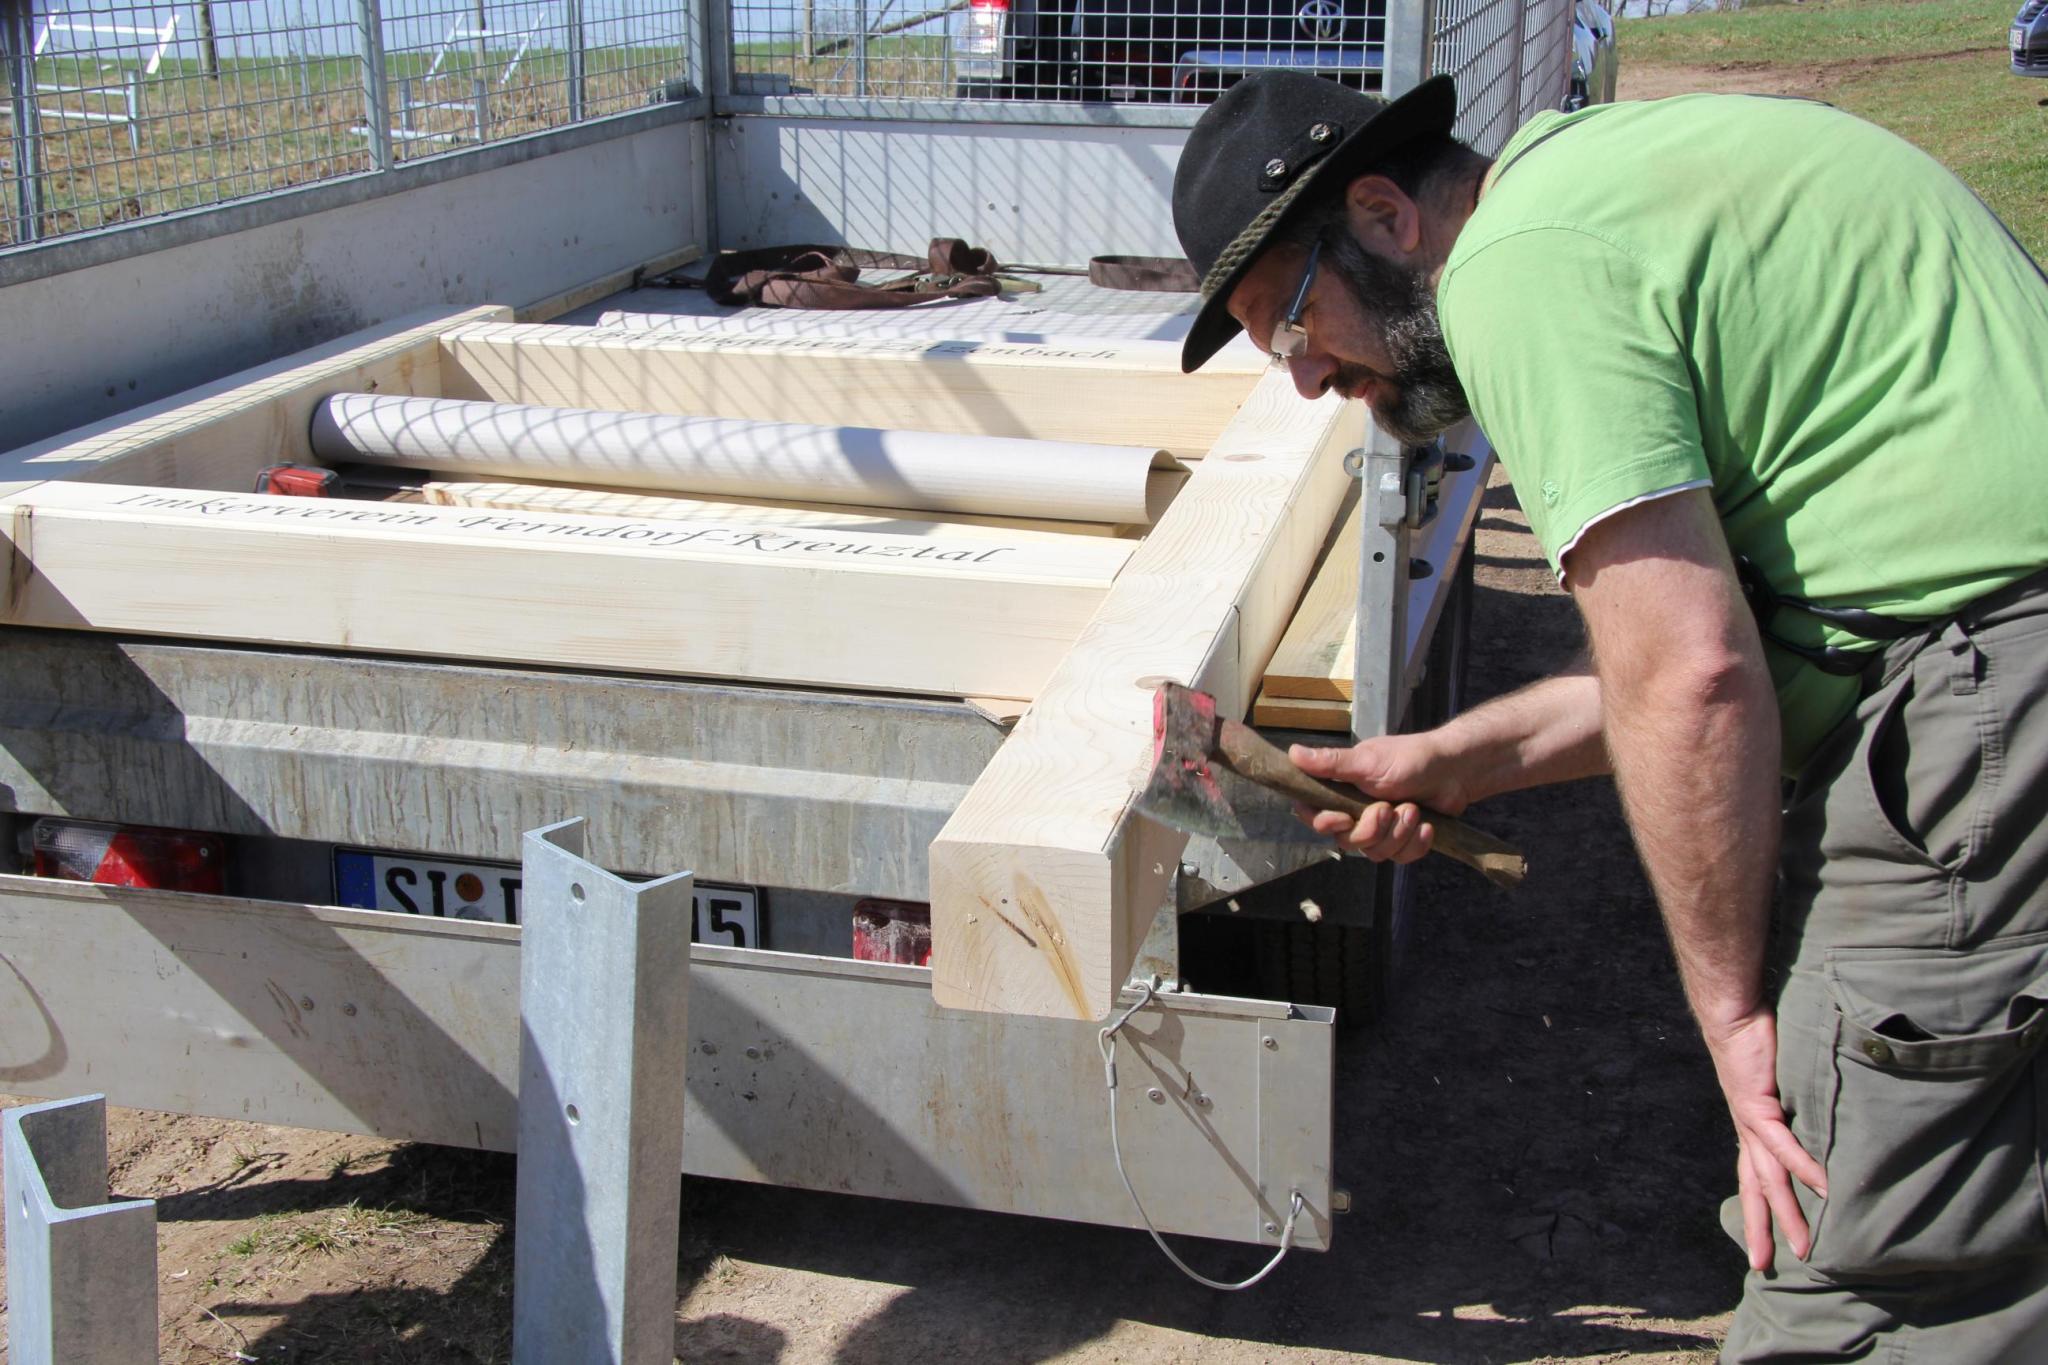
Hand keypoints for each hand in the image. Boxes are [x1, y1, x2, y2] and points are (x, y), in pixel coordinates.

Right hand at [1288, 732, 1470, 862]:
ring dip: (1398, 833)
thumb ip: (1332, 764)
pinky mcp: (1403, 841)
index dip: (1324, 823)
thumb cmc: (1411, 759)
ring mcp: (1381, 829)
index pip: (1314, 815)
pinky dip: (1416, 843)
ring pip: (1375, 853)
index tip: (1342, 817)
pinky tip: (1427, 826)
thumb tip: (1292, 753)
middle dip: (1370, 829)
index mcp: (1341, 790)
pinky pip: (1400, 857)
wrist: (1456, 770)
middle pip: (1345, 841)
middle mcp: (1356, 812)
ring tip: (1413, 809)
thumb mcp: (1368, 760)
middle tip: (1388, 808)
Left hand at [1702, 1007, 1827, 1269]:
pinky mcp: (1759, 1105)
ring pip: (1770, 1178)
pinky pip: (1784, 1143)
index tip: (1763, 1248)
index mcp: (1752, 1131)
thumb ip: (1799, 1107)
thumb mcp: (1783, 1084)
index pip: (1754, 1182)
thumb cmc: (1760, 1043)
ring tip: (1804, 1247)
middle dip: (1763, 1230)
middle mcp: (1748, 1133)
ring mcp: (1751, 1122)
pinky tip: (1822, 1188)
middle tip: (1765, 1268)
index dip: (1759, 1215)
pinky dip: (1803, 1166)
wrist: (1733, 1013)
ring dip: (1789, 1214)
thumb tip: (1825, 1121)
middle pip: (1756, 1191)